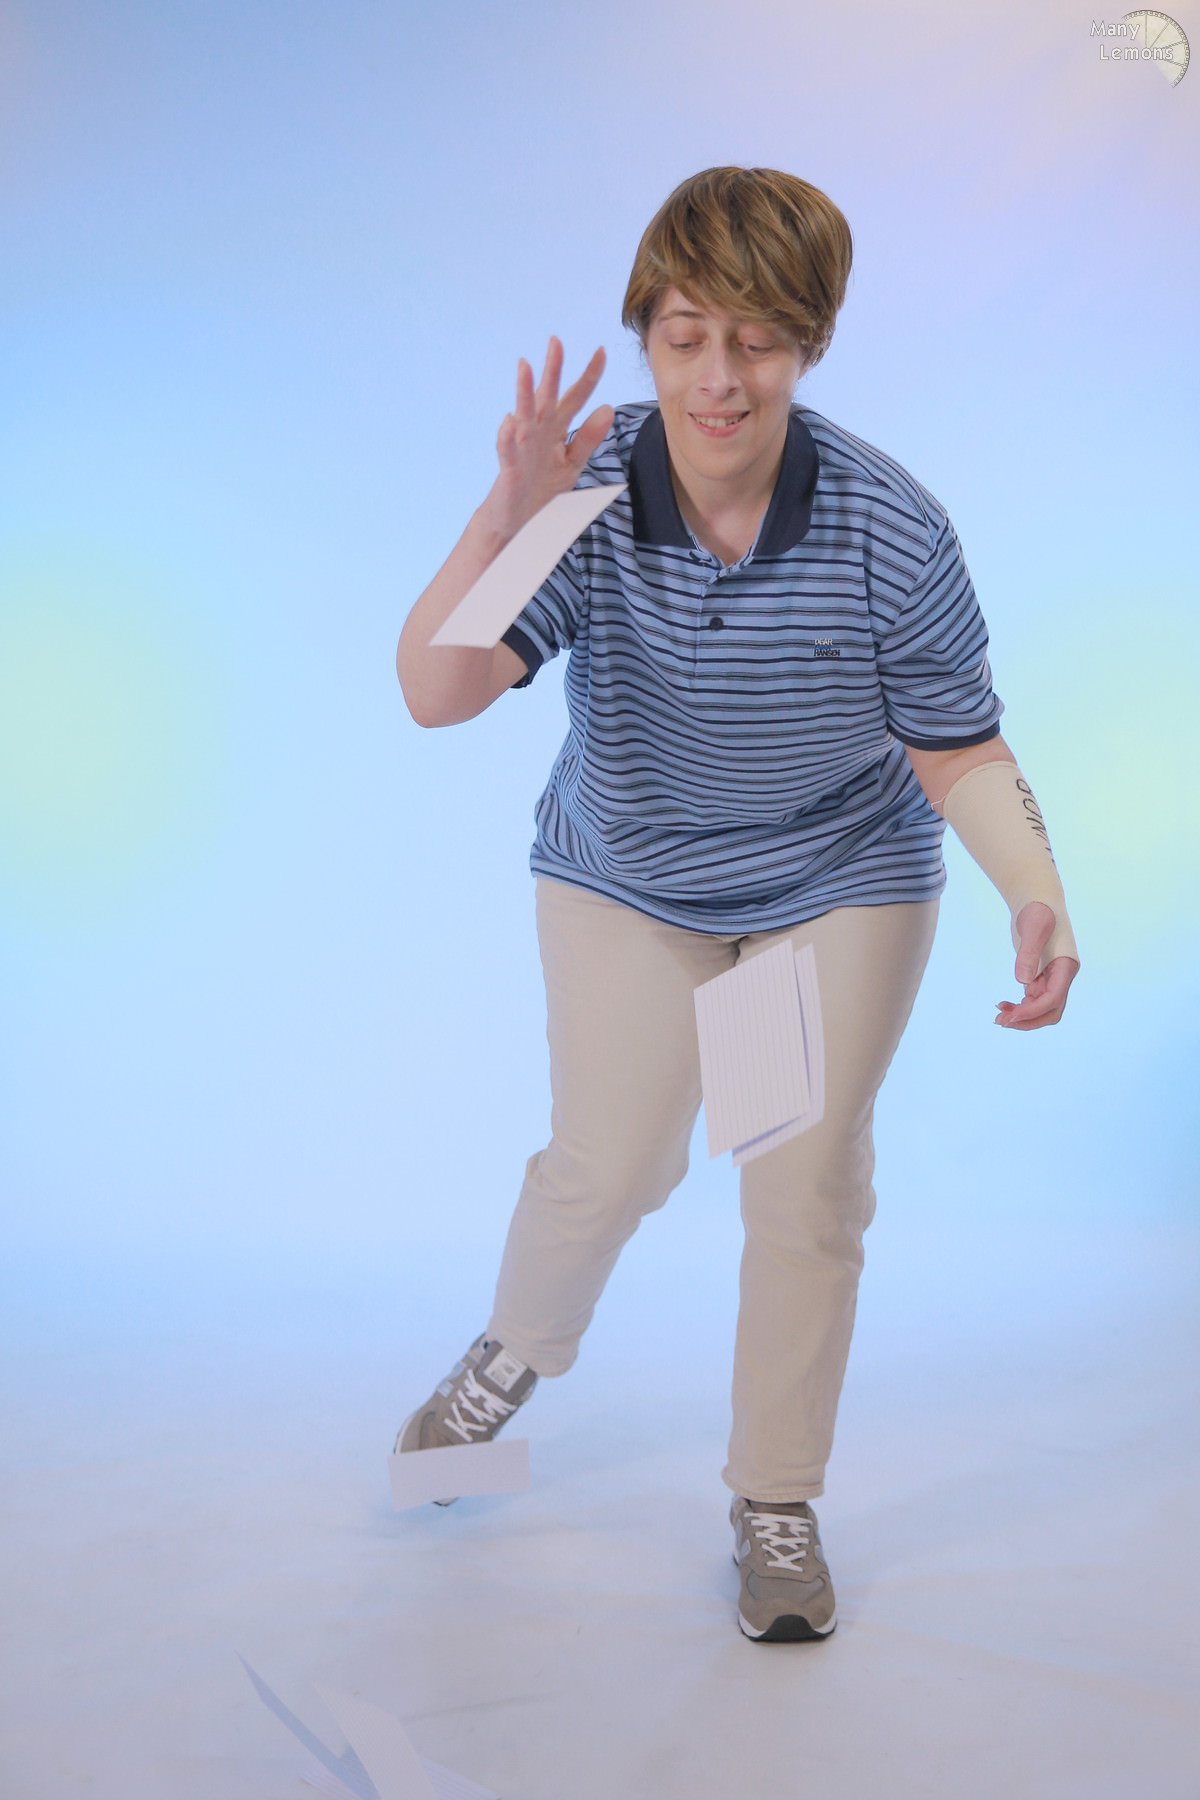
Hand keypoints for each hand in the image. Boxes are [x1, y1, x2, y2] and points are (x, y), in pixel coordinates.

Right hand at [481, 337, 614, 540]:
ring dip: (523, 392)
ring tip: (525, 367)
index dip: (588, 376)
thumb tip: (607, 408)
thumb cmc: (541, 488)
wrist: (517, 519)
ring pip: (524, 416)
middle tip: (556, 341)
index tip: (601, 351)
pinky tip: (510, 422)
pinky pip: (508, 450)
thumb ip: (588, 438)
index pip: (575, 398)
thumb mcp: (571, 463)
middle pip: (547, 397)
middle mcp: (538, 432)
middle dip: (552, 370)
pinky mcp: (510, 469)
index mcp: (556, 430)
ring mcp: (522, 448)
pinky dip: (507, 437)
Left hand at [994, 901, 1078, 1029]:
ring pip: (1041, 1008)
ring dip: (1022, 1016)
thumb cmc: (1037, 909)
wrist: (1036, 899)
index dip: (1033, 1010)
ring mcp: (1051, 977)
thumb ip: (1028, 953)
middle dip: (1029, 1020)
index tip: (1010, 1016)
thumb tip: (1023, 982)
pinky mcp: (1039, 975)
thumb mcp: (1033, 927)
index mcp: (1066, 966)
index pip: (1053, 999)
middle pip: (1051, 1011)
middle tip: (1002, 1021)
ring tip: (998, 1016)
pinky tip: (1002, 1005)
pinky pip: (1032, 1000)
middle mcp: (1062, 975)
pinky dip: (1019, 1006)